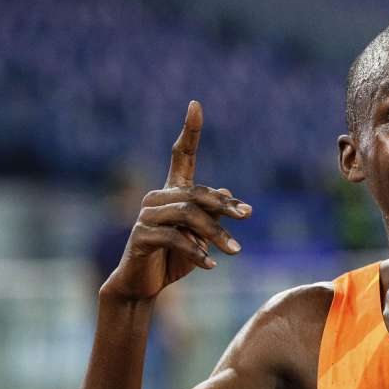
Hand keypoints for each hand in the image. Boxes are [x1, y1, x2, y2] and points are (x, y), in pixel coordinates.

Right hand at [101, 100, 251, 300]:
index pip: (181, 155)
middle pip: (196, 192)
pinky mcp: (141, 236)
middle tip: (247, 217)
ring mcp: (146, 216)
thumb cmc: (174, 258)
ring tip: (236, 251)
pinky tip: (210, 265)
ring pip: (189, 215)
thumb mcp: (201, 236)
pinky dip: (196, 252)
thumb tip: (230, 194)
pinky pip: (175, 239)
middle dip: (224, 205)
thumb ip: (213, 215)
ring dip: (215, 234)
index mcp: (172, 192)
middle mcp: (157, 197)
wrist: (143, 284)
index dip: (189, 130)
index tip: (195, 104)